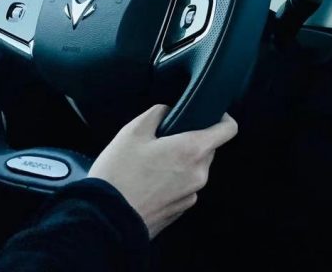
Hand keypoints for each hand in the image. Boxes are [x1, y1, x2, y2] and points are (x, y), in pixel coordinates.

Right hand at [89, 105, 237, 238]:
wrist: (103, 220)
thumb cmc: (118, 175)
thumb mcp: (133, 131)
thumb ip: (158, 113)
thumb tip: (169, 111)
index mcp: (192, 150)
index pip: (228, 130)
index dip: (222, 118)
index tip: (210, 115)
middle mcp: (199, 174)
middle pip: (208, 149)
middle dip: (190, 141)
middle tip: (163, 141)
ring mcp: (191, 195)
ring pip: (194, 169)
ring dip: (180, 163)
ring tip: (150, 164)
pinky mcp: (180, 211)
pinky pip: (184, 188)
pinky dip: (172, 181)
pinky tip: (148, 183)